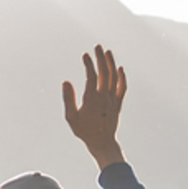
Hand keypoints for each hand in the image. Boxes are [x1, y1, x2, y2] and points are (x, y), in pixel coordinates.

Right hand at [62, 46, 125, 167]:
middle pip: (104, 72)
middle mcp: (104, 96)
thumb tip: (66, 81)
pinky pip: (122, 87)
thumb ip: (68, 99)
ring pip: (114, 77)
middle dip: (101, 58)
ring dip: (111, 63)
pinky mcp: (118, 103)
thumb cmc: (84, 131)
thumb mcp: (71, 117)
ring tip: (107, 52)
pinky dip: (122, 77)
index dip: (89, 64)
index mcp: (92, 98)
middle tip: (97, 46)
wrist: (102, 142)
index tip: (85, 55)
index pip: (92, 76)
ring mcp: (113, 99)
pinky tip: (120, 69)